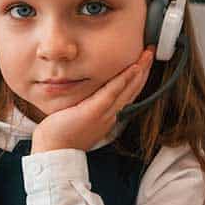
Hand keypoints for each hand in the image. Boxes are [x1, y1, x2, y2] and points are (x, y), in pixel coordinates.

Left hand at [30, 46, 154, 153]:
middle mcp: (111, 115)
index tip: (142, 63)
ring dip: (140, 70)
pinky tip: (133, 68)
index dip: (137, 78)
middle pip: (133, 89)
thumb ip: (85, 105)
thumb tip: (84, 94)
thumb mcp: (77, 117)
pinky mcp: (94, 111)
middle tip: (151, 52)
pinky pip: (112, 92)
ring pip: (128, 89)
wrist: (53, 152)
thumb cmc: (60, 136)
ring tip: (147, 54)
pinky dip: (124, 80)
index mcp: (107, 116)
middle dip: (144, 70)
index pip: (127, 94)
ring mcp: (104, 114)